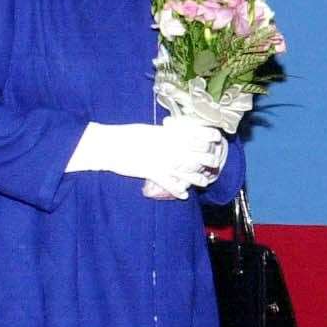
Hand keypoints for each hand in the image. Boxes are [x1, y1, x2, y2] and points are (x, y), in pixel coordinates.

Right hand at [67, 117, 225, 198]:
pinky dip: (179, 191)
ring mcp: (164, 161)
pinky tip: (185, 196)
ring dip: (198, 179)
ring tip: (204, 182)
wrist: (110, 144)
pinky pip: (171, 185)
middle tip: (213, 164)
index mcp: (171, 134)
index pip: (199, 134)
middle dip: (209, 160)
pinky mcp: (154, 173)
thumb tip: (173, 132)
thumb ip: (165, 133)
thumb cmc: (127, 134)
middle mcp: (171, 147)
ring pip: (188, 173)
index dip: (210, 137)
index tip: (217, 139)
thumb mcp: (149, 130)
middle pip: (199, 155)